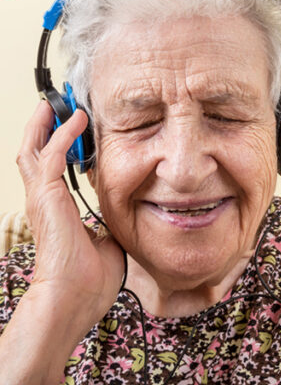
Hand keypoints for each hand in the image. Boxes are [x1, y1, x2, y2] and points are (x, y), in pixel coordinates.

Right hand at [15, 101, 123, 315]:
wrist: (76, 296)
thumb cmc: (91, 278)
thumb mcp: (107, 239)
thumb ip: (111, 221)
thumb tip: (128, 212)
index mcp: (57, 208)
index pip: (52, 168)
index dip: (61, 145)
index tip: (76, 126)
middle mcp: (44, 199)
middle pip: (34, 151)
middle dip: (44, 125)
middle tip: (58, 103)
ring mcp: (41, 197)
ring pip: (34, 148)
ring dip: (47, 122)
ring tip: (58, 101)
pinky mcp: (46, 197)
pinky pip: (51, 155)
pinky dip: (62, 134)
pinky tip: (77, 120)